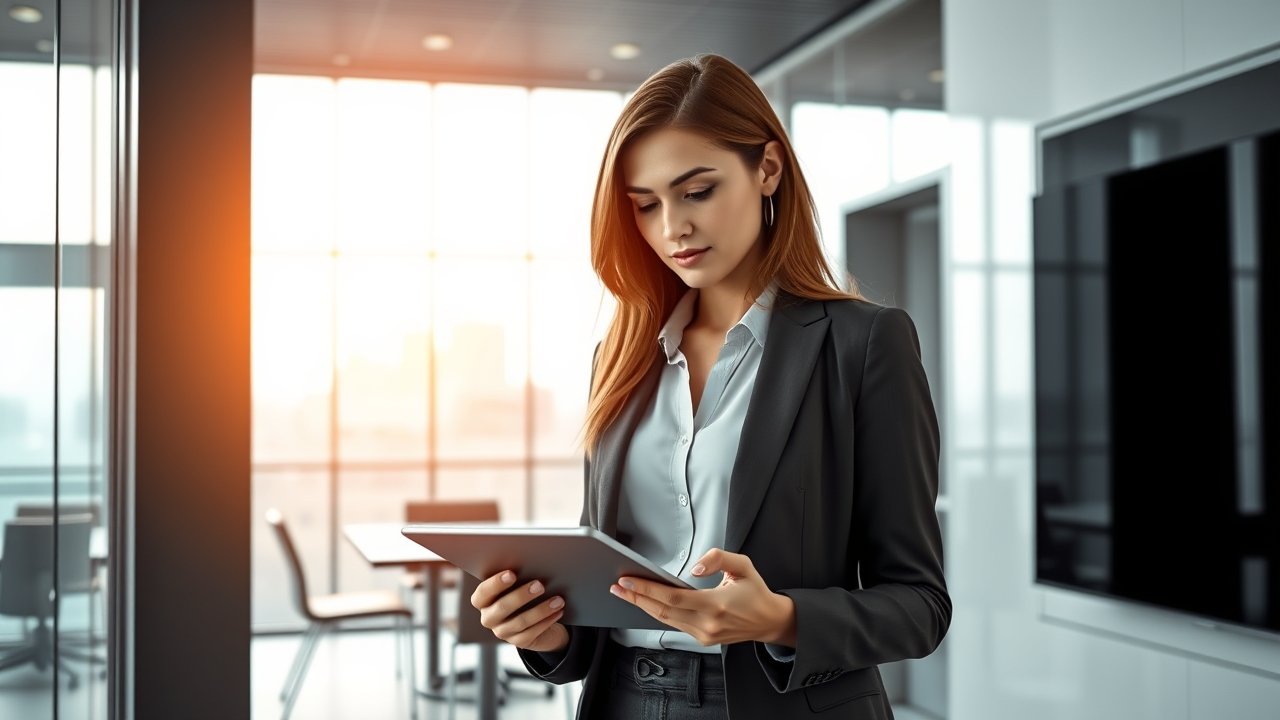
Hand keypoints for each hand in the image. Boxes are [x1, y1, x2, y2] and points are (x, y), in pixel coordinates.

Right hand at [471, 570, 569, 652]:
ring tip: (558, 600)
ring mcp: (502, 632)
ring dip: (541, 610)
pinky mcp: (518, 642)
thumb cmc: (523, 593)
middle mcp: (489, 618)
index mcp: (483, 600)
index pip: (483, 592)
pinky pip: (533, 632)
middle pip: (502, 608)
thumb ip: (516, 577)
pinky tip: (558, 612)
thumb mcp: (516, 585)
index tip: (512, 574)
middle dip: (521, 596)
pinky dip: (547, 621)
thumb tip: (531, 565)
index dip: (495, 584)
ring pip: (521, 621)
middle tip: (540, 585)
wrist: (536, 618)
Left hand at [610, 548, 796, 646]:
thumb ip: (718, 558)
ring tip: (625, 593)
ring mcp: (704, 635)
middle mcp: (708, 624)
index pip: (673, 597)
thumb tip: (694, 568)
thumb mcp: (743, 566)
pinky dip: (658, 613)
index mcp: (717, 605)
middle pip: (663, 611)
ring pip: (666, 620)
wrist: (770, 621)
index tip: (627, 580)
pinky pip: (674, 625)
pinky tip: (646, 602)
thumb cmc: (756, 592)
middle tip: (617, 586)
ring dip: (643, 606)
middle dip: (637, 598)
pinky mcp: (703, 640)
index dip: (647, 589)